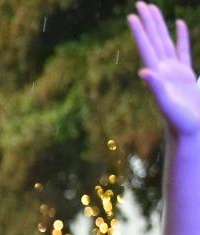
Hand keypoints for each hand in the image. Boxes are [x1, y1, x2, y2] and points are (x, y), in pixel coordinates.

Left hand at [129, 3, 199, 135]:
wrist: (189, 132)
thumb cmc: (179, 122)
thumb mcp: (167, 104)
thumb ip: (156, 88)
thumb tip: (144, 72)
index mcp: (157, 74)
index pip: (147, 47)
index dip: (140, 31)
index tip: (132, 15)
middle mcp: (163, 70)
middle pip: (154, 40)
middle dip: (148, 22)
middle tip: (140, 3)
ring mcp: (174, 71)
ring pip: (166, 41)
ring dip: (159, 26)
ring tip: (153, 9)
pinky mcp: (186, 74)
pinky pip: (182, 49)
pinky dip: (180, 36)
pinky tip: (179, 24)